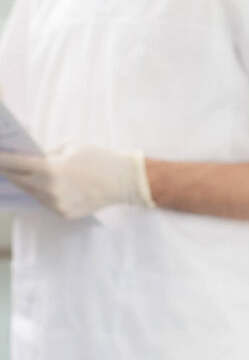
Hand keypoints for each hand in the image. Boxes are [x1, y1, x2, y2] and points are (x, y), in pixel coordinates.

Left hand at [0, 143, 154, 218]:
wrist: (124, 180)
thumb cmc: (98, 158)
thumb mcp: (69, 146)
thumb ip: (46, 153)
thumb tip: (29, 159)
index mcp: (48, 168)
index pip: (12, 163)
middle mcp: (49, 189)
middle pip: (17, 180)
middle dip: (9, 171)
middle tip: (4, 166)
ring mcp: (57, 204)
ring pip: (31, 193)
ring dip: (27, 183)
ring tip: (24, 175)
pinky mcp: (65, 213)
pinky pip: (46, 202)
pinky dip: (44, 194)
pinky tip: (47, 186)